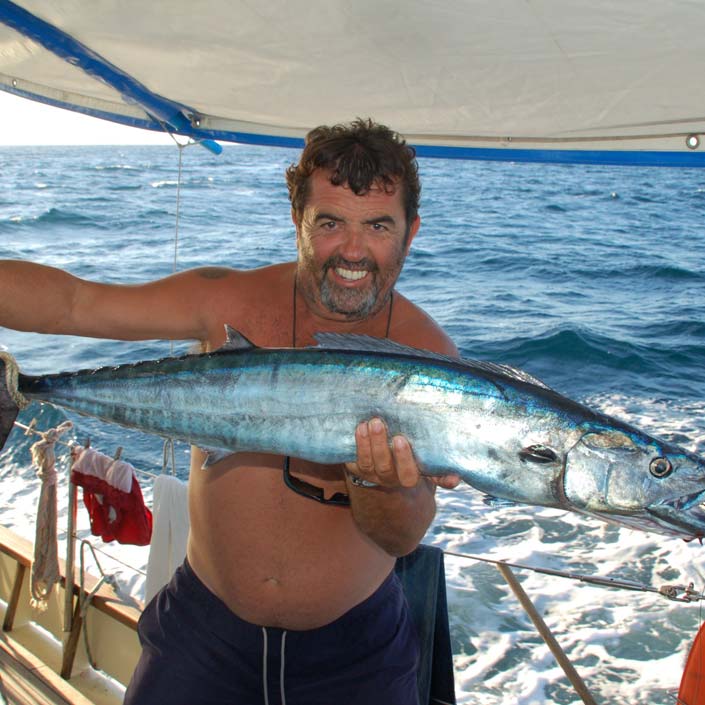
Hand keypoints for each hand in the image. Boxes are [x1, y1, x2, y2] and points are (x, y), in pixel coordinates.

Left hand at [345, 418, 460, 489]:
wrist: (382, 475)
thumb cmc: (409, 462)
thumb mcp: (425, 468)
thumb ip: (439, 471)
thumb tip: (457, 476)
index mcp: (408, 477)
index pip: (409, 474)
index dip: (405, 459)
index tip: (402, 440)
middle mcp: (388, 478)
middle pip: (385, 467)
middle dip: (382, 447)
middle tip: (384, 426)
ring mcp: (371, 474)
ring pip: (368, 462)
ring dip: (368, 442)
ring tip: (370, 423)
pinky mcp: (356, 468)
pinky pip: (354, 459)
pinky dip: (357, 444)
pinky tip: (359, 428)